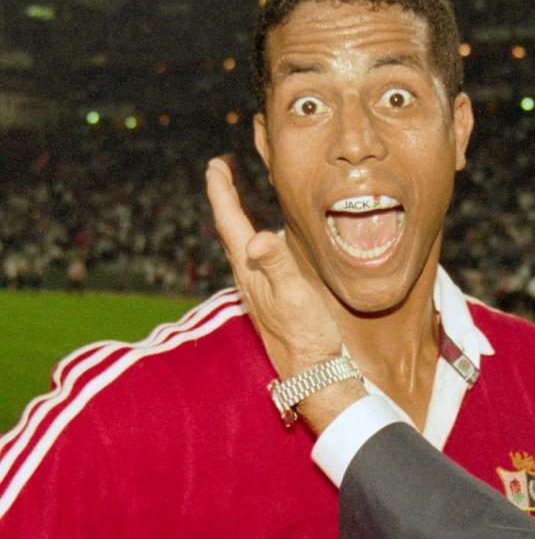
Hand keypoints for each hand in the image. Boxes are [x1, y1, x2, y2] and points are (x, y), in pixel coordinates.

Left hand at [205, 156, 341, 379]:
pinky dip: (253, 239)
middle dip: (224, 197)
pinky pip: (255, 259)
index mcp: (250, 271)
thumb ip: (277, 265)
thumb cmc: (307, 335)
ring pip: (239, 245)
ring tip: (236, 198)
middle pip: (228, 229)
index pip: (229, 222)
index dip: (222, 191)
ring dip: (236, 217)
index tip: (216, 164)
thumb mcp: (296, 296)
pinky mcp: (272, 300)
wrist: (314, 374)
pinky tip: (264, 245)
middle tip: (222, 171)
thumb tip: (255, 239)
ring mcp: (259, 291)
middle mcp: (248, 278)